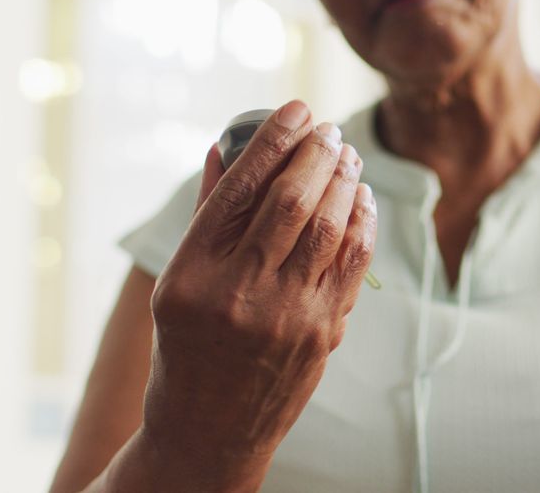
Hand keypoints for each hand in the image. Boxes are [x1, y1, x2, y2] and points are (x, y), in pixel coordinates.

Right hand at [141, 101, 376, 482]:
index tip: (296, 108)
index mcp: (194, 275)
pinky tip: (362, 199)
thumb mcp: (176, 284)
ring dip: (346, 182)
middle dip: (318, 154)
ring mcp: (288, 316)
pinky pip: (354, 263)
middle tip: (330, 129)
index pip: (239, 188)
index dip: (273, 139)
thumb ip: (205, 216)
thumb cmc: (186, 349)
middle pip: (293, 202)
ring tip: (348, 156)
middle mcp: (242, 293)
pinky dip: (362, 222)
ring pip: (331, 228)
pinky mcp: (324, 333)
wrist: (211, 431)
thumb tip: (223, 146)